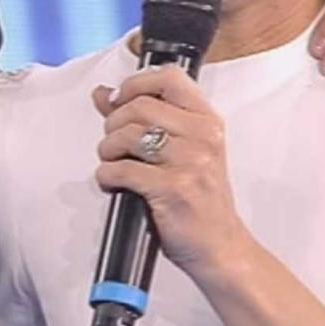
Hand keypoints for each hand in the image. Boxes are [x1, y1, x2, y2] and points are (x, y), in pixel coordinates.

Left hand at [91, 66, 254, 276]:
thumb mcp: (181, 151)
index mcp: (207, 121)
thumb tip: (102, 93)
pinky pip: (122, 169)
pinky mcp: (173, 189)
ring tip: (112, 162)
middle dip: (113, 124)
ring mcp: (190, 162)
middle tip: (113, 144)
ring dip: (107, 149)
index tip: (118, 100)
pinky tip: (112, 183)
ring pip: (127, 135)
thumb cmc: (199, 198)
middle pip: (139, 106)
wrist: (222, 247)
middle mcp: (203, 136)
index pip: (169, 78)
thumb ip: (142, 118)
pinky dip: (106, 175)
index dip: (134, 84)